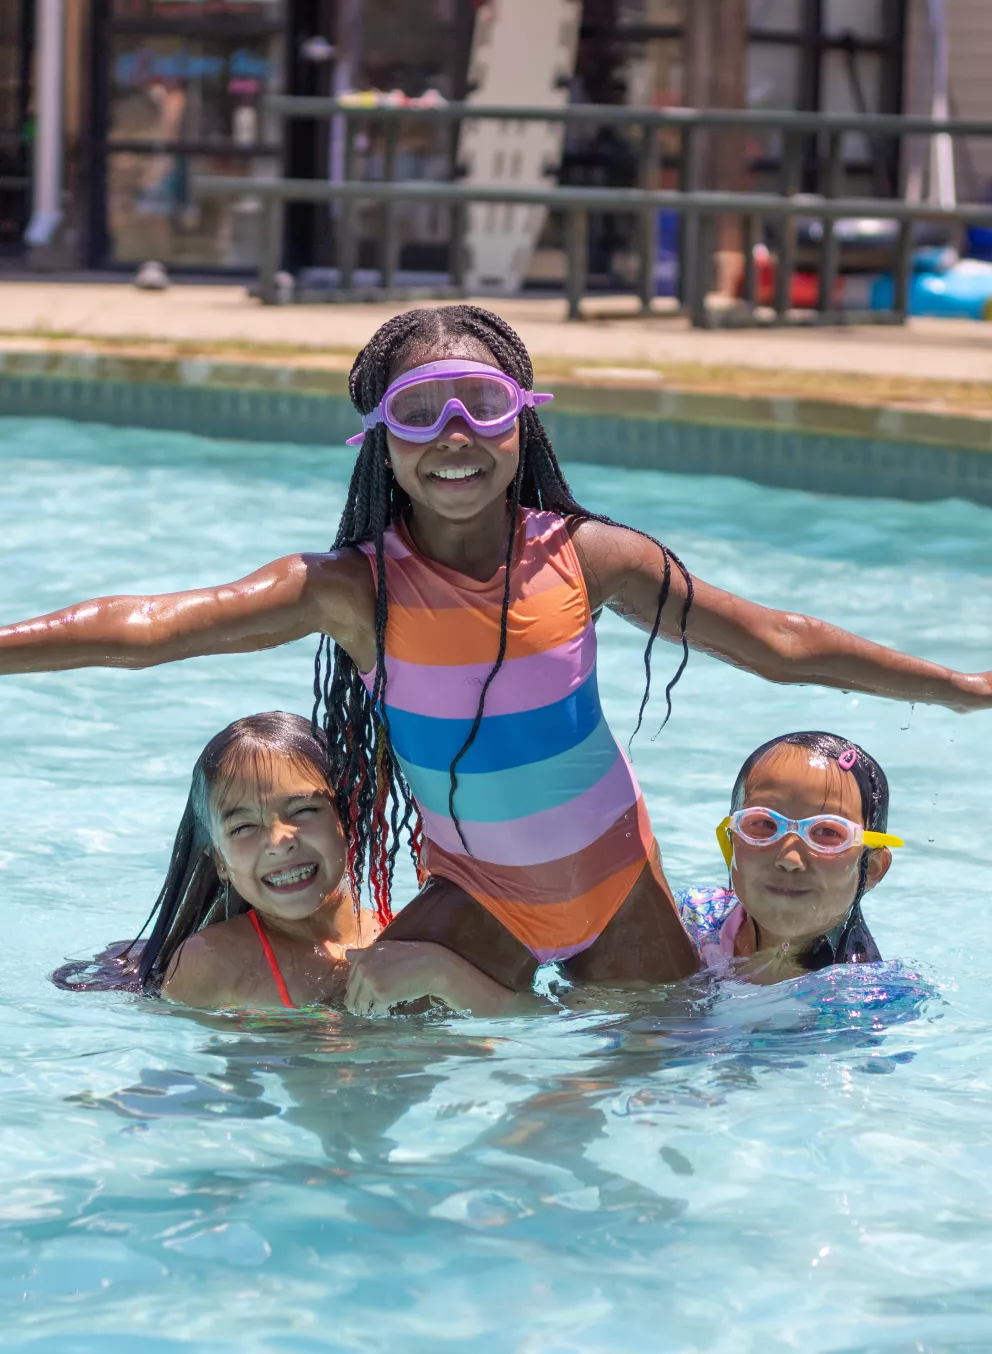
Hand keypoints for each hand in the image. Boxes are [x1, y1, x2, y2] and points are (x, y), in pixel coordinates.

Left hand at [344, 940, 516, 1016]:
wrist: (435, 966)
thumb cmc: (415, 958)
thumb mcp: (388, 950)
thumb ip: (365, 954)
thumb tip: (346, 954)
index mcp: (365, 955)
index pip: (351, 979)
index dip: (361, 990)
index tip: (374, 993)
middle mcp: (364, 965)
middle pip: (352, 995)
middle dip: (364, 1002)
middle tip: (383, 1000)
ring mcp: (370, 980)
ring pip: (360, 1006)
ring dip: (372, 1008)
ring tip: (389, 1002)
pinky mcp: (379, 994)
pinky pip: (374, 1010)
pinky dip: (383, 1011)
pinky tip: (395, 1004)